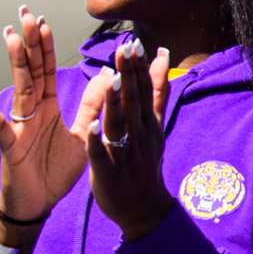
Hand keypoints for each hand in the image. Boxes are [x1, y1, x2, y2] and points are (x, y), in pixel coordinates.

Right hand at [0, 8, 108, 222]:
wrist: (37, 204)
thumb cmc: (55, 172)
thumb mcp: (82, 136)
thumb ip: (92, 107)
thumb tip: (107, 77)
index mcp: (47, 107)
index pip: (46, 70)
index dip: (45, 46)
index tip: (42, 21)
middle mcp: (31, 111)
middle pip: (30, 71)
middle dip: (29, 42)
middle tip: (24, 13)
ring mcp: (18, 126)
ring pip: (18, 88)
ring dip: (15, 63)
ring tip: (11, 37)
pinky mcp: (10, 145)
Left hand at [84, 40, 173, 239]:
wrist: (145, 210)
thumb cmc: (145, 163)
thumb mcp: (155, 127)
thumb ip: (156, 93)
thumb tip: (162, 57)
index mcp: (147, 124)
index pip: (144, 92)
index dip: (139, 68)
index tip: (134, 44)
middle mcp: (139, 137)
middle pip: (134, 103)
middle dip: (130, 77)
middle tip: (125, 50)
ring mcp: (125, 155)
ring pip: (119, 126)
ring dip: (116, 103)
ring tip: (114, 80)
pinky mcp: (108, 174)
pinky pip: (101, 156)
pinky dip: (96, 142)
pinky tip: (90, 128)